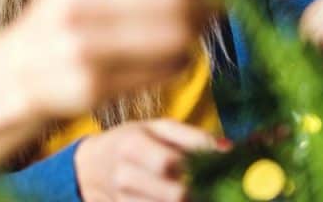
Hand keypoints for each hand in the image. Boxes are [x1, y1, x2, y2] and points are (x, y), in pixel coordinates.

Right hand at [3, 0, 214, 119]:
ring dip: (197, 35)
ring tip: (191, 33)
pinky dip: (176, 65)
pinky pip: (163, 71)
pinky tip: (163, 61)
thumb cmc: (67, 22)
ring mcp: (80, 45)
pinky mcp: (90, 86)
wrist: (15, 74)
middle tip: (229, 5)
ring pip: (176, 35)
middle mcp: (75, 0)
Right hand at [75, 119, 228, 201]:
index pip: (170, 164)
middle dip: (200, 193)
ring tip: (200, 192)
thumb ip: (192, 136)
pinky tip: (181, 199)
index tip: (221, 168)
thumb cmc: (132, 142)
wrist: (93, 168)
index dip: (200, 169)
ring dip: (193, 201)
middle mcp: (124, 176)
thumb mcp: (157, 129)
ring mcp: (123, 200)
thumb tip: (229, 150)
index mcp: (132, 145)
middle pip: (175, 196)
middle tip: (217, 187)